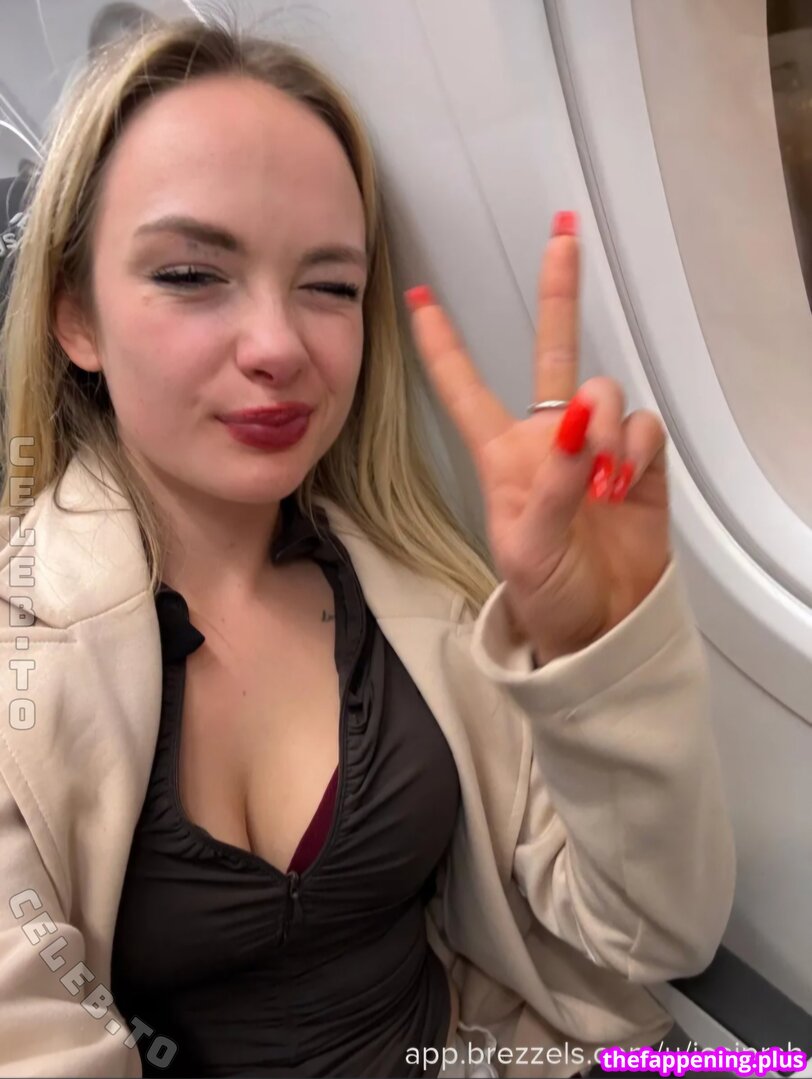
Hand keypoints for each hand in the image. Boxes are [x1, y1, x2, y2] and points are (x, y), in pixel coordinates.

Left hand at [405, 211, 670, 662]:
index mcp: (503, 456)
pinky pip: (644, 425)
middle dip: (559, 293)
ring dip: (607, 430)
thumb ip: (554, 481)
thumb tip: (582, 417)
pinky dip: (638, 450)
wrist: (603, 626)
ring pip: (606, 391)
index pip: (465, 390)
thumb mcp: (530, 546)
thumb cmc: (547, 593)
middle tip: (563, 235)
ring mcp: (596, 447)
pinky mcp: (639, 462)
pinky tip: (627, 484)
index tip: (419, 296)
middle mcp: (548, 439)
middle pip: (552, 352)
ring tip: (602, 486)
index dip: (443, 345)